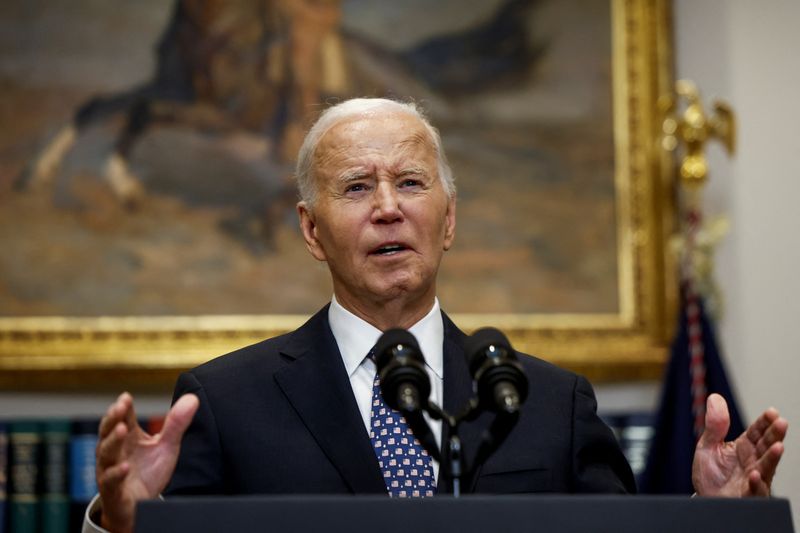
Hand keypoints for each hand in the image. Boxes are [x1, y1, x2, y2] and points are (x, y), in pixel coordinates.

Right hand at [96, 392, 198, 532]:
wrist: (140, 506)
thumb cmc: (149, 472)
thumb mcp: (166, 446)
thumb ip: (176, 424)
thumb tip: (192, 398)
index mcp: (127, 437)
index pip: (122, 417)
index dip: (122, 407)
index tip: (126, 397)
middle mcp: (115, 451)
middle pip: (108, 431)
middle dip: (113, 419)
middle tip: (119, 407)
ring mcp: (110, 470)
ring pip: (106, 453)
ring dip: (113, 441)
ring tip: (122, 429)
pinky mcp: (113, 490)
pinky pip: (110, 481)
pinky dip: (116, 473)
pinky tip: (124, 467)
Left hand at [692, 393, 787, 496]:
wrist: (706, 499)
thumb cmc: (711, 474)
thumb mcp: (708, 445)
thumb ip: (715, 425)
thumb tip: (715, 397)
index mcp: (744, 447)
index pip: (757, 432)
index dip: (764, 423)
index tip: (772, 412)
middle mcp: (753, 461)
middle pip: (766, 446)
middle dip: (775, 435)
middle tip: (781, 423)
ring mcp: (754, 479)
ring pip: (766, 467)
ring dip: (772, 457)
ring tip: (777, 447)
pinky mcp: (748, 495)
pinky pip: (754, 491)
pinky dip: (756, 483)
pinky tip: (754, 475)